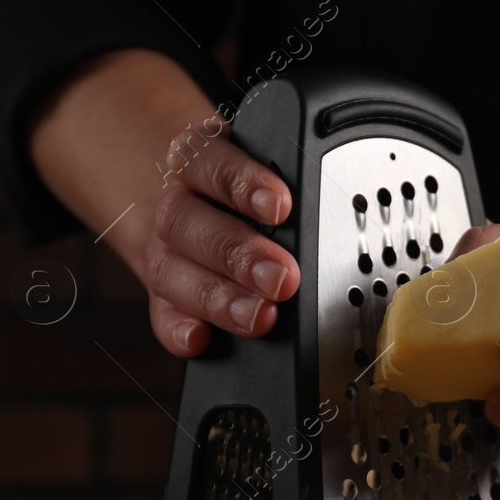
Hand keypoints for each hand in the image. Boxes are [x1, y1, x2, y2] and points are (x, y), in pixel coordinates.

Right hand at [144, 134, 300, 355]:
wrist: (201, 208)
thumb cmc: (248, 195)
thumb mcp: (266, 174)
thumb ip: (289, 188)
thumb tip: (339, 209)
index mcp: (200, 164)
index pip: (210, 161)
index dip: (242, 183)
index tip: (280, 206)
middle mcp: (178, 206)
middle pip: (188, 223)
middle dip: (238, 253)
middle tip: (281, 277)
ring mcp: (166, 252)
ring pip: (171, 271)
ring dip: (218, 297)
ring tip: (260, 315)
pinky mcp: (163, 295)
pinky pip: (161, 314)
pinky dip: (178, 328)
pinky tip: (201, 337)